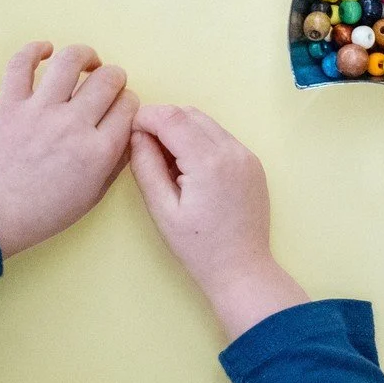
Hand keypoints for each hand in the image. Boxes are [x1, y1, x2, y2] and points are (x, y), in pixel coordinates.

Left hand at [0, 42, 136, 257]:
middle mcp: (74, 124)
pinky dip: (35, 50)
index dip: (130, 103)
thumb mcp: (96, 192)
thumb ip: (117, 159)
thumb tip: (128, 129)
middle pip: (108, 79)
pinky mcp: (10, 103)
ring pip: (71, 61)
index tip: (122, 107)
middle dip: (115, 78)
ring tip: (87, 63)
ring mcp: (41, 111)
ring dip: (85, 56)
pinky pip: (21, 63)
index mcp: (100, 150)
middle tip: (108, 85)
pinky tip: (46, 51)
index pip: (129, 106)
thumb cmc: (47, 209)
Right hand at [130, 105, 305, 338]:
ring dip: (182, 130)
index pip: (171, 117)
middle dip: (162, 123)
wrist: (242, 268)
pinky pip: (221, 137)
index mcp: (209, 162)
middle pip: (189, 113)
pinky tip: (190, 168)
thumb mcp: (162, 209)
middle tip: (146, 151)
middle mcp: (233, 151)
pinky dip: (200, 141)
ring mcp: (247, 155)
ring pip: (206, 122)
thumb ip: (146, 166)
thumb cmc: (199, 247)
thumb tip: (137, 135)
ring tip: (168, 163)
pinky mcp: (252, 163)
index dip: (145, 118)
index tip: (131, 134)